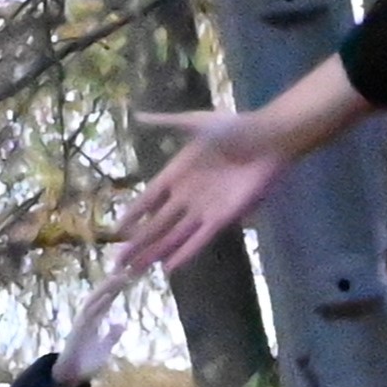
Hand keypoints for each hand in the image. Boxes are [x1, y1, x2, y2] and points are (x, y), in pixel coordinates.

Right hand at [55, 264, 134, 386]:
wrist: (70, 376)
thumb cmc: (85, 363)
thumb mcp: (105, 348)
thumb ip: (112, 335)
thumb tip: (121, 322)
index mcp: (94, 320)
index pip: (106, 299)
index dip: (116, 287)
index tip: (128, 274)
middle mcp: (87, 318)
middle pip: (101, 295)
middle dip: (113, 282)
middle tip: (128, 268)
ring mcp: (82, 323)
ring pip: (95, 300)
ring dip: (107, 288)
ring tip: (121, 276)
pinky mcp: (78, 331)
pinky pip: (89, 315)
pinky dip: (98, 304)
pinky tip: (108, 295)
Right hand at [116, 56, 373, 272]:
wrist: (269, 140)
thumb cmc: (236, 128)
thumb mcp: (196, 122)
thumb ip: (166, 124)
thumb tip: (136, 116)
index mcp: (177, 173)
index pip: (148, 199)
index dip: (133, 215)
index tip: (117, 231)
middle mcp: (186, 195)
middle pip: (156, 224)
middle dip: (137, 244)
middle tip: (118, 262)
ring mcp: (203, 209)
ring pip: (173, 236)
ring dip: (154, 253)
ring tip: (135, 270)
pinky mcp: (222, 219)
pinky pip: (199, 240)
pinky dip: (184, 253)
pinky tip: (168, 267)